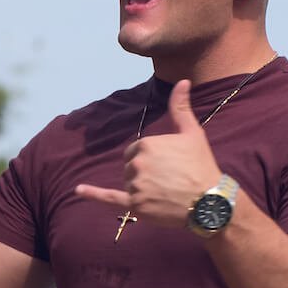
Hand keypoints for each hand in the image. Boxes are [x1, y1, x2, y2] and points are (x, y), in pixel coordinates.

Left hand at [75, 79, 222, 229]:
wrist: (209, 201)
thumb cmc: (201, 165)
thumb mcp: (192, 132)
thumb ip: (181, 107)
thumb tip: (182, 81)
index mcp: (146, 144)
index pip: (136, 150)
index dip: (152, 158)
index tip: (169, 165)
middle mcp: (136, 163)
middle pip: (130, 167)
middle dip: (145, 173)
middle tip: (169, 180)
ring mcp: (134, 185)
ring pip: (128, 184)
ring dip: (141, 188)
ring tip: (165, 192)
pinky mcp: (135, 205)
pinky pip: (108, 198)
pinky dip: (92, 194)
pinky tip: (78, 190)